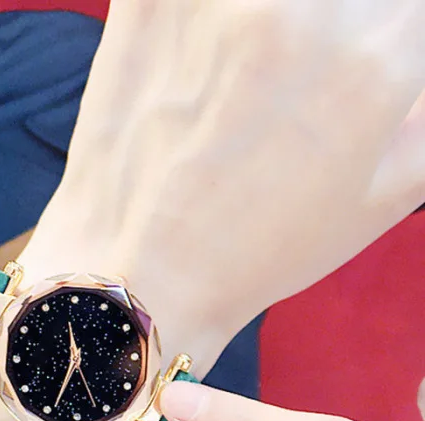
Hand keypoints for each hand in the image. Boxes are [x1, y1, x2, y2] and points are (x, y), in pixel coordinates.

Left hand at [0, 0, 424, 420]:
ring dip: (265, 22)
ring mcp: (216, 0)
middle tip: (291, 81)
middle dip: (330, 29)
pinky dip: (200, 12)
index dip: (381, 37)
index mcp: (372, 61)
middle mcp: (300, 13)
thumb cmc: (255, 255)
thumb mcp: (378, 200)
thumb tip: (413, 72)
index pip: (403, 9)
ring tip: (242, 79)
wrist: (140, 275)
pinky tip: (199, 58)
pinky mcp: (148, 2)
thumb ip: (424, 122)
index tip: (353, 63)